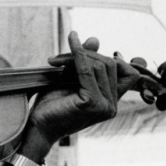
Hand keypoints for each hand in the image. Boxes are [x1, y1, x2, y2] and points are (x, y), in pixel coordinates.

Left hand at [26, 31, 140, 147]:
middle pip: (110, 65)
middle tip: (58, 60)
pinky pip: (87, 71)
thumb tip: (95, 38)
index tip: (89, 53)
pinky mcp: (92, 103)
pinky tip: (70, 43)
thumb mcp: (70, 79)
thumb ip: (85, 61)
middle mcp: (112, 106)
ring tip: (55, 62)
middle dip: (86, 55)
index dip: (114, 59)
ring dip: (76, 57)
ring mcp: (105, 106)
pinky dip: (77, 55)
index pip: (128, 74)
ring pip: (100, 66)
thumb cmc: (52, 106)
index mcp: (111, 102)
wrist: (37, 127)